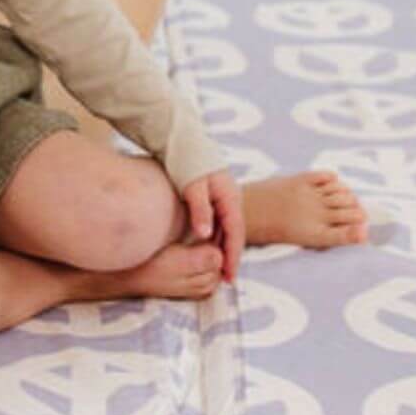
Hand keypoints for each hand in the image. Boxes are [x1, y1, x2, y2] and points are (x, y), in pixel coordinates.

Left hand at [181, 169, 244, 284]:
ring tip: (217, 267)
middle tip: (224, 278)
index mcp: (230, 196)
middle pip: (234, 232)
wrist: (180, 136)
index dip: (233, 257)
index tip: (229, 277)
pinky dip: (215, 234)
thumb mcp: (192, 185)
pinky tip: (207, 244)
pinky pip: (217, 218)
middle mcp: (230, 196)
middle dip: (230, 255)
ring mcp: (222, 194)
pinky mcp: (212, 193)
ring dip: (222, 245)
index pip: (236, 233)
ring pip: (226, 226)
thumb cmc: (186, 159)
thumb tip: (206, 236)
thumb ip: (200, 210)